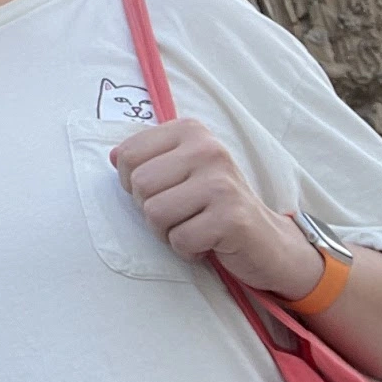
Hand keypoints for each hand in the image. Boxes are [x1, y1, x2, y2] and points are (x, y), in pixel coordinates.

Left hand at [111, 118, 320, 297]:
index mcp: (190, 131)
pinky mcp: (231, 218)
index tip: (161, 192)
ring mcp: (221, 182)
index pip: (128, 154)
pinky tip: (208, 243)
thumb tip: (113, 157)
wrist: (268, 241)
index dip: (132, 183)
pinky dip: (187, 250)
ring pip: (155, 213)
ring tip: (192, 228)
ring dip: (167, 232)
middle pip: (139, 185)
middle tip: (180, 215)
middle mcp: (208, 149)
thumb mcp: (183, 170)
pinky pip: (180, 239)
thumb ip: (149, 158)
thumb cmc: (215, 204)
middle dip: (150, 210)